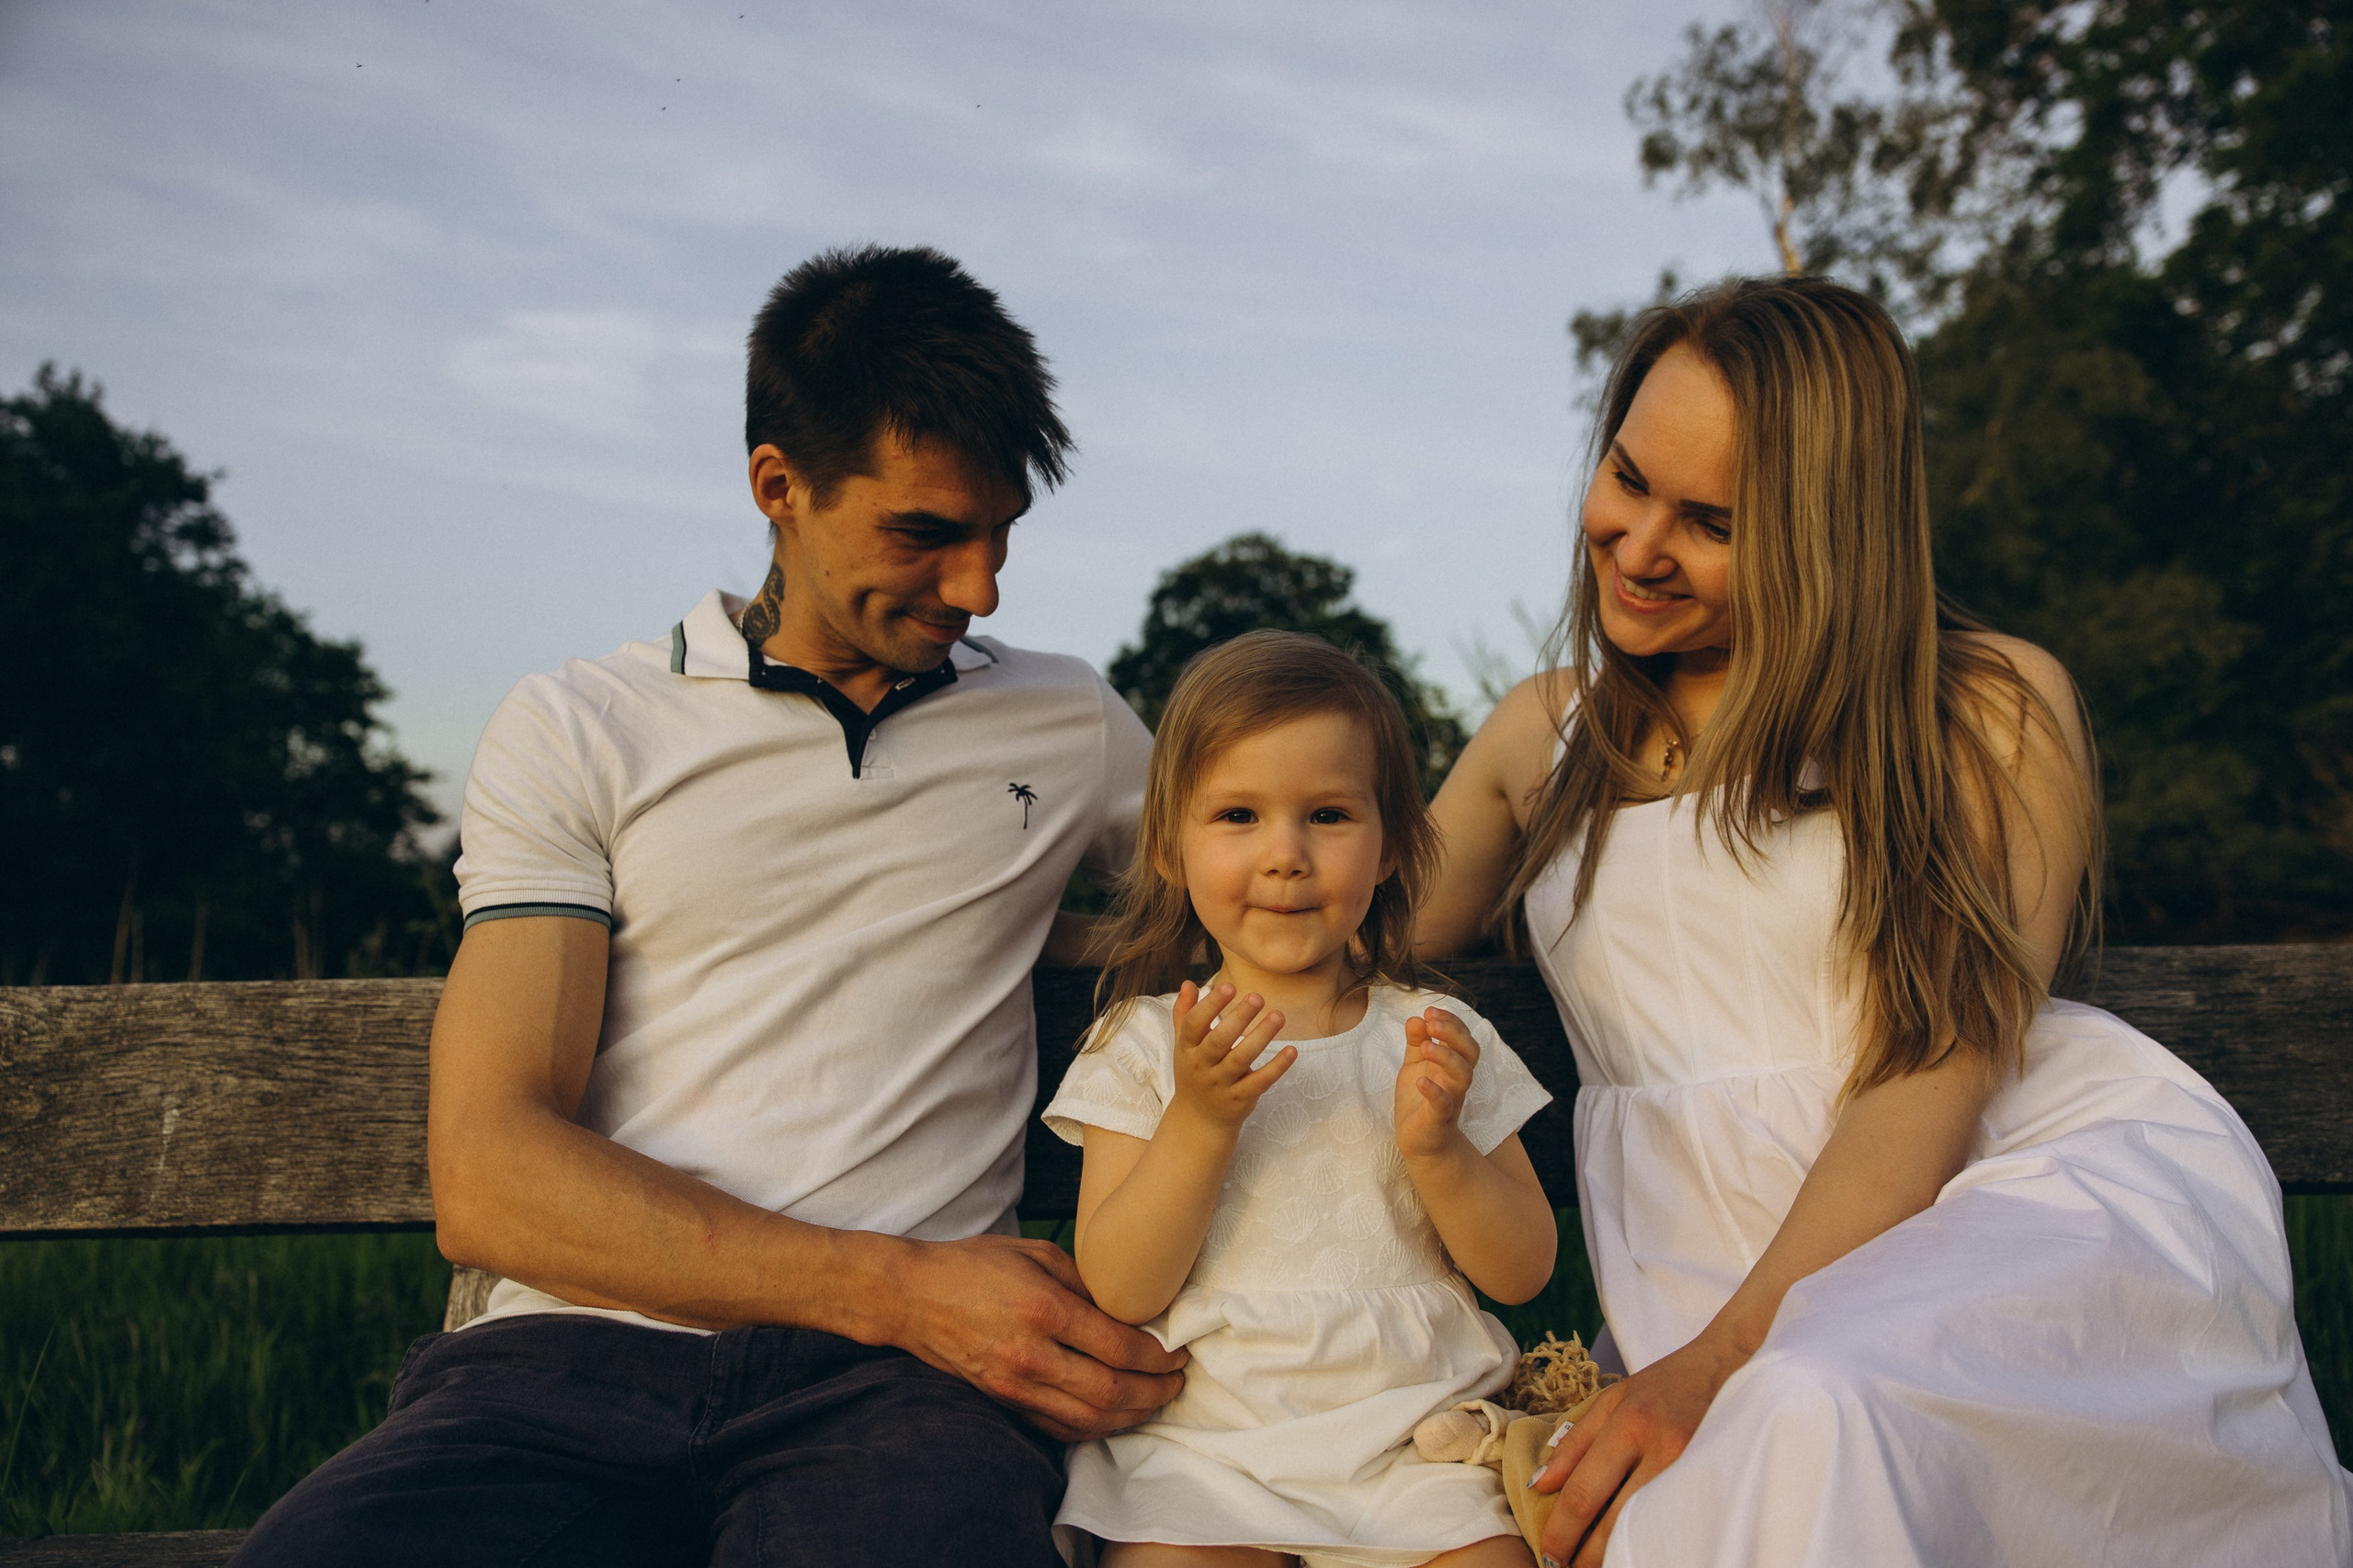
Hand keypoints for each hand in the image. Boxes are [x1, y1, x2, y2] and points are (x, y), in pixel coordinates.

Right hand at [887, 1231, 1189, 1441]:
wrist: (912, 1296)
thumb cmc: (976, 1265)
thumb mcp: (1038, 1254)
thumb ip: (1087, 1284)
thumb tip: (1133, 1310)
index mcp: (1043, 1310)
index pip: (1119, 1347)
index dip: (1158, 1356)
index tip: (1179, 1351)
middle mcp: (1031, 1354)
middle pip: (1111, 1392)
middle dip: (1155, 1392)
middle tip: (1179, 1381)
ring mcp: (1015, 1385)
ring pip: (1089, 1419)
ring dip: (1132, 1415)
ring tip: (1156, 1400)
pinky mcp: (1004, 1402)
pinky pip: (1060, 1428)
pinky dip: (1095, 1427)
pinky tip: (1116, 1415)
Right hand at [1167, 980, 1294, 1133]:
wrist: (1198, 1120)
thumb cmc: (1195, 1072)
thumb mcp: (1185, 1046)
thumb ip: (1185, 1014)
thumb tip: (1187, 982)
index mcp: (1187, 1049)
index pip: (1193, 1025)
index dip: (1210, 1006)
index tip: (1229, 986)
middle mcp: (1201, 1067)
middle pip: (1218, 1041)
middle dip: (1238, 1018)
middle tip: (1258, 996)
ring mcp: (1221, 1085)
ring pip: (1241, 1060)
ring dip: (1261, 1037)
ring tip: (1279, 1016)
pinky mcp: (1240, 1100)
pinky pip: (1260, 1082)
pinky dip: (1276, 1067)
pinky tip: (1292, 1051)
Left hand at [1395, 1006, 1478, 1160]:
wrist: (1418, 1142)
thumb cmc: (1419, 1100)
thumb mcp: (1414, 1066)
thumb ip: (1415, 1042)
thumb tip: (1416, 1018)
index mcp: (1452, 1064)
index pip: (1462, 1037)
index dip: (1451, 1021)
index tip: (1430, 1011)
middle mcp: (1456, 1080)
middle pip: (1470, 1052)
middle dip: (1454, 1033)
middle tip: (1432, 1021)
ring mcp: (1451, 1099)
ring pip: (1463, 1075)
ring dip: (1446, 1057)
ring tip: (1426, 1046)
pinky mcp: (1439, 1119)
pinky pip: (1444, 1104)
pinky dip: (1434, 1091)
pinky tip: (1420, 1082)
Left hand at [1527, 1335, 1744, 1564]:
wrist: (1730, 1366)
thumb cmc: (1666, 1383)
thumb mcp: (1613, 1399)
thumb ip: (1575, 1442)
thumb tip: (1540, 1485)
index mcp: (1630, 1425)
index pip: (1586, 1493)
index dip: (1563, 1531)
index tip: (1549, 1552)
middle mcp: (1663, 1450)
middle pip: (1616, 1522)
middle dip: (1587, 1556)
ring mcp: (1693, 1469)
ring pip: (1646, 1530)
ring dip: (1617, 1555)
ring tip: (1596, 1563)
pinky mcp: (1714, 1481)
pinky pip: (1674, 1524)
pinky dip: (1650, 1541)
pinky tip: (1635, 1549)